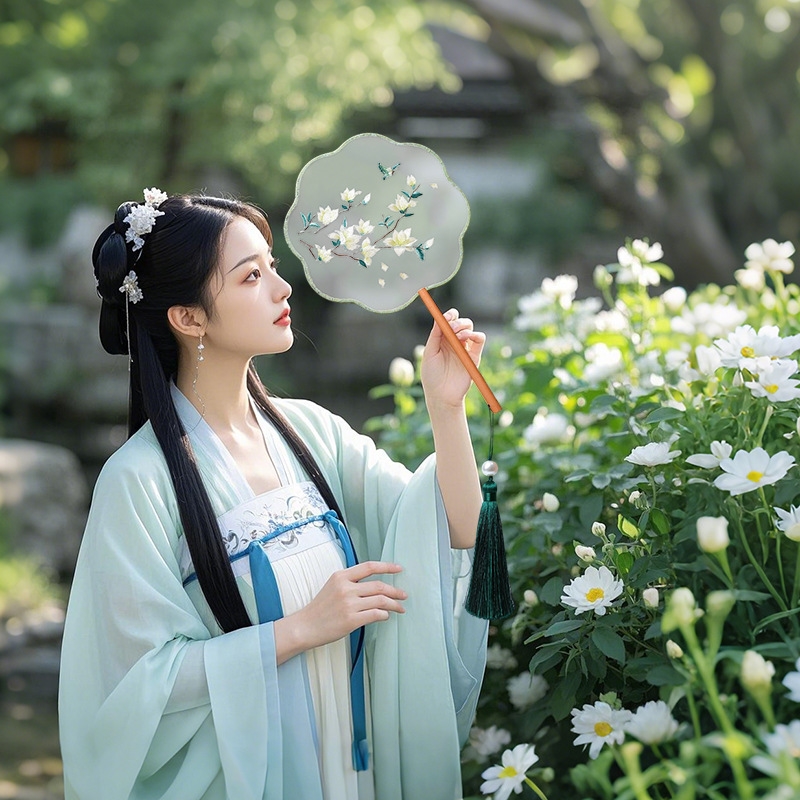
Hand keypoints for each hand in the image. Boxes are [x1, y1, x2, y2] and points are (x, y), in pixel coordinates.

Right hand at [292, 561, 406, 649]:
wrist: (305, 626)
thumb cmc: (319, 609)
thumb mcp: (332, 586)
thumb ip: (351, 582)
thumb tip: (374, 585)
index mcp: (341, 576)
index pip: (369, 567)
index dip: (387, 566)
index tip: (398, 569)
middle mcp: (346, 588)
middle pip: (379, 586)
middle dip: (395, 591)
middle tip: (403, 594)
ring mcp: (349, 604)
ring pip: (380, 600)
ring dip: (394, 604)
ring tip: (400, 607)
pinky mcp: (351, 620)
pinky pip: (376, 614)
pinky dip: (384, 614)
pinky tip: (385, 615)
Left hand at [420, 308, 485, 408]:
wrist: (442, 395)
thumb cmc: (432, 376)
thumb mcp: (429, 353)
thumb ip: (435, 336)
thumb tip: (439, 318)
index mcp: (441, 340)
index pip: (448, 321)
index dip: (449, 315)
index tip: (446, 317)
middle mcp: (454, 342)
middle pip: (460, 322)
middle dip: (457, 321)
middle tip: (451, 329)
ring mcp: (465, 348)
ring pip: (470, 327)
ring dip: (464, 327)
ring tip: (457, 337)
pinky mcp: (474, 356)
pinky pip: (480, 339)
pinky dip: (476, 334)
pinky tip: (467, 339)